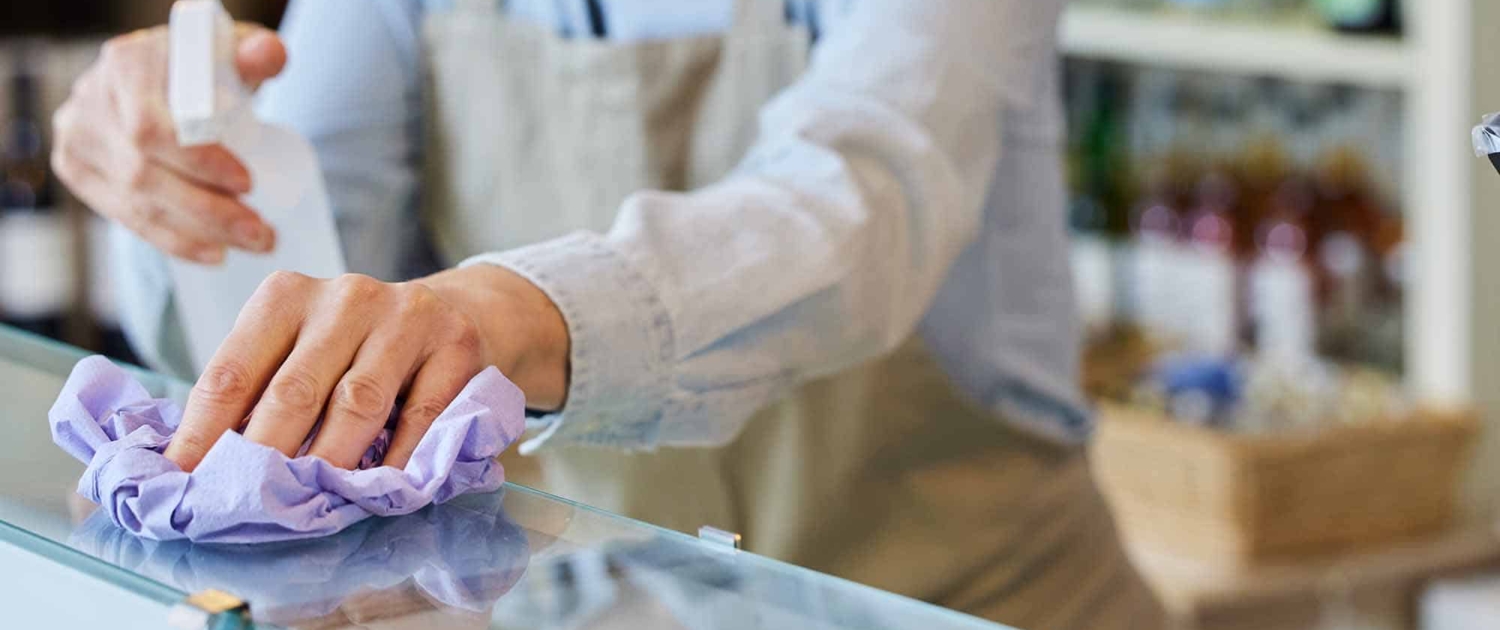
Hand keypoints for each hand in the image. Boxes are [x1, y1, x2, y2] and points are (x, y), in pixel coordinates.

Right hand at [51, 24, 287, 263]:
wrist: (162, 79)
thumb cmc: (205, 67)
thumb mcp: (232, 53)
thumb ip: (255, 52)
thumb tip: (270, 56)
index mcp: (126, 64)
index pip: (152, 127)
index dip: (197, 162)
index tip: (248, 184)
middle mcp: (91, 99)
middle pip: (144, 172)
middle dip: (209, 210)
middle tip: (262, 233)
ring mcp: (77, 136)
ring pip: (135, 201)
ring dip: (196, 232)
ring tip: (250, 243)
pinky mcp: (76, 168)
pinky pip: (124, 215)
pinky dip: (172, 239)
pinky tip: (213, 251)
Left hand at [163, 265, 569, 471]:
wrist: (452, 313)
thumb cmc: (357, 346)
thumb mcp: (301, 350)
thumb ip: (259, 395)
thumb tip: (198, 466)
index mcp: (286, 296)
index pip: (232, 372)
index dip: (203, 433)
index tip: (180, 482)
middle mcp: (344, 297)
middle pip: (294, 389)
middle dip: (265, 456)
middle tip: (244, 506)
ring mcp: (404, 316)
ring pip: (358, 402)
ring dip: (331, 460)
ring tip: (309, 503)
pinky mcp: (454, 342)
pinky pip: (421, 411)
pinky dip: (399, 455)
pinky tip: (380, 484)